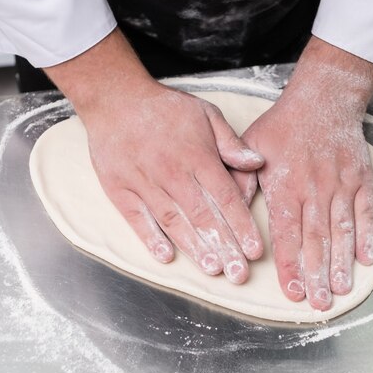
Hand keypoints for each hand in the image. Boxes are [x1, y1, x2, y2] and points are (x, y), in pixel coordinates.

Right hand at [45, 30, 264, 282]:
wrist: (115, 98)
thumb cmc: (165, 107)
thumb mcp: (205, 113)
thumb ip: (231, 142)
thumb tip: (257, 162)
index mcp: (198, 156)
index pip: (226, 198)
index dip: (242, 226)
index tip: (255, 251)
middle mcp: (173, 174)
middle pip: (203, 216)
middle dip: (224, 247)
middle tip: (239, 274)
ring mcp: (145, 183)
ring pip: (174, 222)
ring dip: (194, 248)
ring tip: (212, 270)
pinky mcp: (121, 190)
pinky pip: (138, 219)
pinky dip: (151, 238)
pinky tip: (165, 257)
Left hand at [232, 37, 372, 308]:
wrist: (322, 98)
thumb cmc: (282, 126)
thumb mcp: (251, 148)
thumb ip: (241, 183)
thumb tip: (227, 214)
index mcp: (285, 186)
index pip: (287, 234)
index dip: (291, 265)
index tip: (293, 292)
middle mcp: (314, 190)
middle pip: (316, 239)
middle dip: (318, 275)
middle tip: (321, 304)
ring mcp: (340, 185)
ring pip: (342, 230)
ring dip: (342, 262)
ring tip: (343, 289)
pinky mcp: (360, 178)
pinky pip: (366, 210)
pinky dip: (367, 234)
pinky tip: (368, 258)